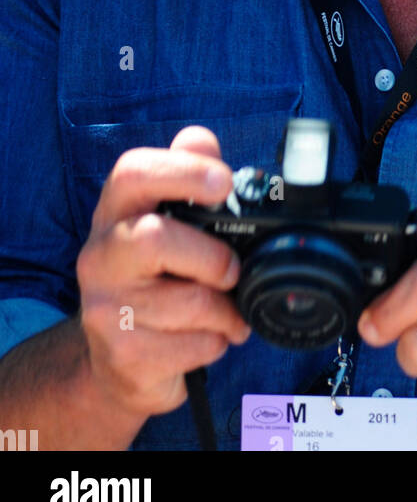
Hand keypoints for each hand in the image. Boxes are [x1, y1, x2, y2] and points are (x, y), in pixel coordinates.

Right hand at [76, 126, 251, 421]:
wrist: (117, 362)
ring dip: (227, 310)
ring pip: (189, 302)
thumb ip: (185, 179)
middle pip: (155, 239)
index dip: (183, 170)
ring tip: (228, 311)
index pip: (132, 173)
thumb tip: (201, 139)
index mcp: (115, 213)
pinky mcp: (123, 357)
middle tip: (232, 270)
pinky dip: (218, 342)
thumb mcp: (164, 223)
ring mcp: (105, 310)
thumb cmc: (152, 278)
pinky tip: (207, 338)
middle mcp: (100, 257)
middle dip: (212, 256)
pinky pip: (195, 345)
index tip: (224, 184)